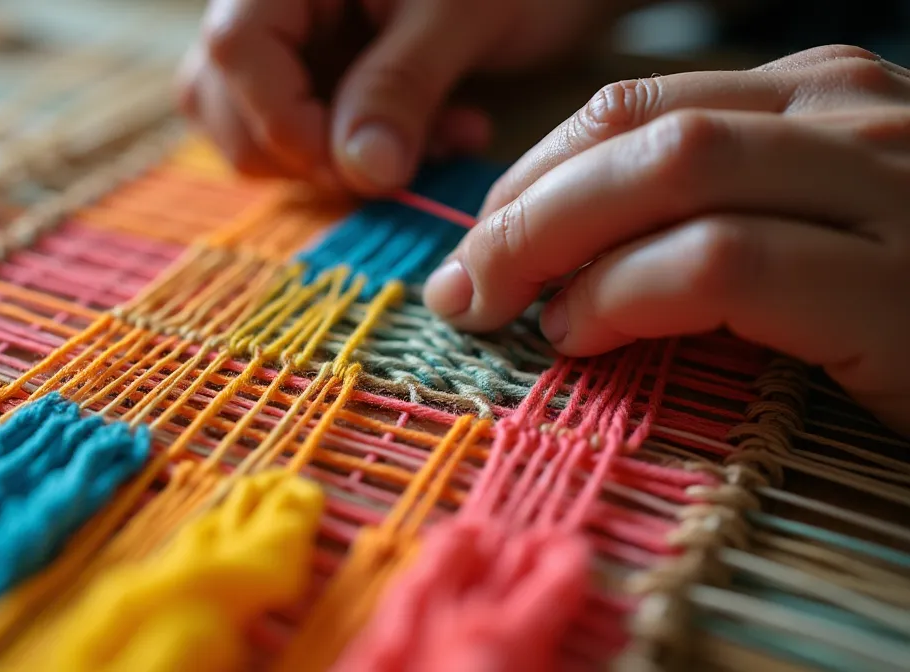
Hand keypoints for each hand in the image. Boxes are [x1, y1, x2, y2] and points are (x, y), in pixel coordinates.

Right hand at [176, 0, 623, 194]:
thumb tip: (362, 174)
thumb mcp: (464, 16)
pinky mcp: (318, 62)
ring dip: (335, 158)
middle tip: (398, 163)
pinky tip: (435, 135)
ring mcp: (288, 32)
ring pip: (251, 120)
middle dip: (307, 151)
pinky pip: (302, 124)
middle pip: (221, 94)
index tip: (362, 167)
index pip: (236, 50)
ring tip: (432, 143)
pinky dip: (360, 149)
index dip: (288, 124)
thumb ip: (402, 88)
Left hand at [423, 45, 909, 433]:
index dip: (532, 173)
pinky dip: (628, 296)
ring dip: (554, 244)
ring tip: (507, 310)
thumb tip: (557, 253)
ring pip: (672, 174)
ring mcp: (888, 191)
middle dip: (521, 206)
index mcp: (823, 95)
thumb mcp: (816, 227)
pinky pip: (724, 263)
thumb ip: (715, 211)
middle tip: (464, 282)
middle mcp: (856, 120)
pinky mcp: (902, 286)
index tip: (481, 241)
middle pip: (634, 130)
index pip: (634, 107)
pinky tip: (586, 334)